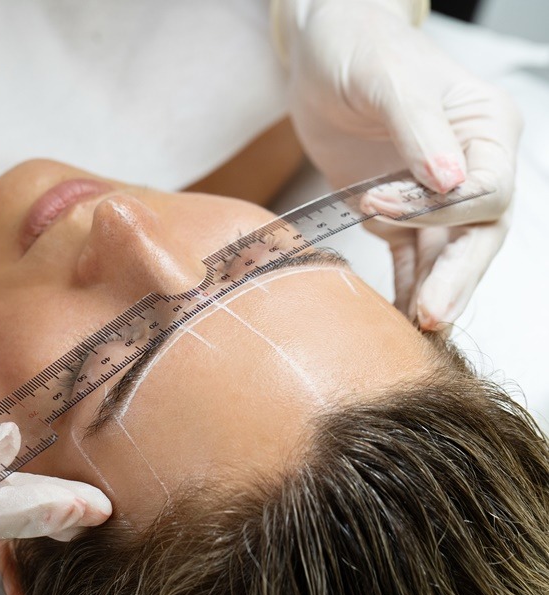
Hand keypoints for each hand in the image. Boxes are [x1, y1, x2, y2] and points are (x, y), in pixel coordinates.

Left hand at [274, 0, 521, 328]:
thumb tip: (452, 180)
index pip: (487, 190)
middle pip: (478, 234)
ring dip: (431, 291)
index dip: (439, 208)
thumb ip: (419, 128)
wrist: (323, 52)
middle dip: (455, 276)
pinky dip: (403, 286)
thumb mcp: (388, 76)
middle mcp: (470, 165)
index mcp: (486, 129)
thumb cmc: (361, 48)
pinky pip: (408, 257)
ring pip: (446, 254)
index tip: (379, 204)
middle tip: (429, 315)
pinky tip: (394, 317)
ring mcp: (432, 194)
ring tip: (413, 330)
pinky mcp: (395, 212)